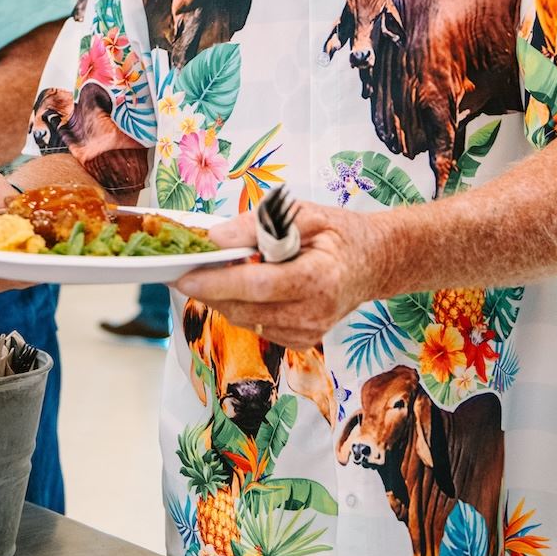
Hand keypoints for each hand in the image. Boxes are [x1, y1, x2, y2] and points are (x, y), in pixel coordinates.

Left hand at [179, 201, 384, 348]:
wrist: (373, 264)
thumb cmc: (339, 234)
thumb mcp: (304, 214)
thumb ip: (259, 224)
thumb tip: (215, 239)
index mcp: (319, 278)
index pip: (257, 285)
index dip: (217, 281)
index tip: (183, 274)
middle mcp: (314, 313)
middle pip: (244, 308)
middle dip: (209, 289)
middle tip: (186, 266)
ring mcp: (308, 333)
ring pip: (244, 320)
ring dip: (222, 297)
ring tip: (214, 271)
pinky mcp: (300, 341)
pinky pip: (256, 326)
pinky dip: (242, 306)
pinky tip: (246, 286)